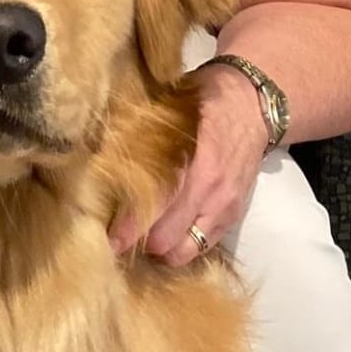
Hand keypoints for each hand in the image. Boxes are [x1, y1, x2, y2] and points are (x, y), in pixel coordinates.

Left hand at [109, 62, 269, 265]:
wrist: (253, 102)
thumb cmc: (203, 100)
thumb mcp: (168, 109)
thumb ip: (141, 137)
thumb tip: (97, 151)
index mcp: (191, 164)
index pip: (153, 209)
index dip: (127, 231)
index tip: (108, 240)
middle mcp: (209, 191)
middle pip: (165, 240)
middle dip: (141, 243)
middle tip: (124, 235)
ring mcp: (224, 206)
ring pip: (185, 251)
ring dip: (164, 249)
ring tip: (148, 237)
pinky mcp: (235, 214)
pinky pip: (205, 246)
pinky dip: (185, 245)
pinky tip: (172, 233)